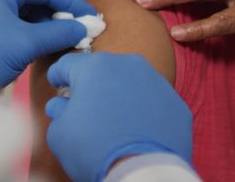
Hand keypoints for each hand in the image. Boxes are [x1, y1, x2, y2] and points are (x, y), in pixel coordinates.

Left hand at [0, 0, 96, 89]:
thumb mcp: (26, 45)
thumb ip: (59, 32)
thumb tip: (83, 28)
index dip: (71, 1)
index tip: (91, 17)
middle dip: (58, 6)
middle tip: (79, 25)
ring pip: (22, 2)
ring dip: (44, 17)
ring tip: (63, 37)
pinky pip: (10, 14)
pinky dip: (29, 25)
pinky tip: (43, 41)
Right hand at [45, 53, 192, 181]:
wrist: (142, 174)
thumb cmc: (95, 149)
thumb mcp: (59, 132)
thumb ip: (58, 111)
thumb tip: (62, 105)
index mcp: (95, 66)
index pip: (68, 64)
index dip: (58, 75)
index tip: (57, 84)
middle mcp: (129, 65)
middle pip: (102, 70)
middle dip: (92, 86)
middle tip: (86, 108)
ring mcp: (157, 83)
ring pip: (131, 84)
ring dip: (120, 97)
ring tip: (114, 122)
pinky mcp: (177, 105)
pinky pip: (154, 103)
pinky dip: (144, 113)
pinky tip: (137, 131)